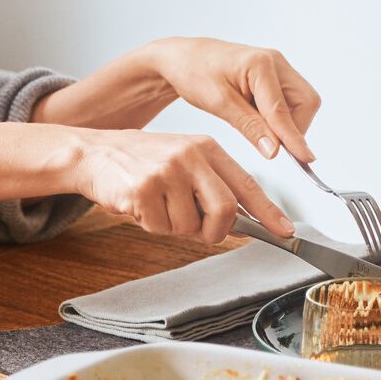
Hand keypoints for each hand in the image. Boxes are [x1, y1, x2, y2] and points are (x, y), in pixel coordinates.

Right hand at [73, 127, 293, 244]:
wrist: (94, 153)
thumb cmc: (142, 162)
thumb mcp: (183, 161)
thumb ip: (212, 186)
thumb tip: (244, 221)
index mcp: (207, 148)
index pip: (247, 185)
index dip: (269, 213)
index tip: (285, 232)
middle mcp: (191, 155)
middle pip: (225, 209)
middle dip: (215, 230)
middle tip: (199, 230)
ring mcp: (167, 170)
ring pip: (189, 225)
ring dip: (173, 226)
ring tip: (156, 205)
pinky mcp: (144, 188)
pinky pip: (160, 226)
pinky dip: (150, 224)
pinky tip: (139, 204)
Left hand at [149, 38, 320, 162]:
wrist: (182, 58)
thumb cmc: (194, 73)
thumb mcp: (218, 104)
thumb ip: (249, 127)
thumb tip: (274, 150)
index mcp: (260, 64)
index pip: (282, 110)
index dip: (294, 138)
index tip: (305, 160)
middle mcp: (275, 61)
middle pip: (305, 103)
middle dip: (294, 128)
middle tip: (269, 144)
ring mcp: (278, 67)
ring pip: (301, 103)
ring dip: (287, 123)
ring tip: (255, 126)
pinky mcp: (275, 76)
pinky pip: (290, 101)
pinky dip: (280, 117)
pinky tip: (255, 118)